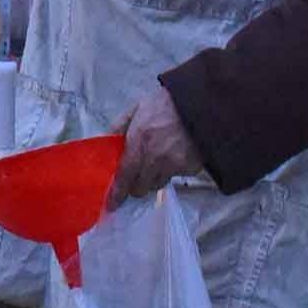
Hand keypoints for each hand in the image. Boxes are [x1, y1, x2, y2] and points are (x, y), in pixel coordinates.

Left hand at [111, 81, 206, 205]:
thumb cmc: (166, 103)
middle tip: (137, 175)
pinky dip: (172, 171)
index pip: (124, 177)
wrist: (202, 104)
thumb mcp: (138, 107)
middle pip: (140, 188)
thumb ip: (119, 126)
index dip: (117, 194)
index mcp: (139, 143)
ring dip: (153, 179)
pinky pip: (175, 177)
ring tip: (158, 163)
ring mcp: (174, 166)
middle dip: (136, 184)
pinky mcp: (189, 169)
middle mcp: (154, 159)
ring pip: (157, 185)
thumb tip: (105, 141)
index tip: (112, 204)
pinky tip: (175, 155)